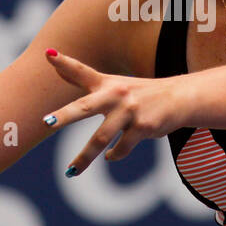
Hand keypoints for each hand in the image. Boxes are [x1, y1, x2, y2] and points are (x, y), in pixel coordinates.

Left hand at [42, 48, 185, 174]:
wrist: (179, 98)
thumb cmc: (139, 92)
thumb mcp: (113, 83)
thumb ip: (83, 77)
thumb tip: (53, 60)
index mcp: (107, 84)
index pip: (83, 71)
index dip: (65, 62)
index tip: (48, 53)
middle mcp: (116, 94)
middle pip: (86, 107)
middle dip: (66, 115)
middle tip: (47, 122)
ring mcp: (130, 111)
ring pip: (102, 138)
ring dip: (84, 158)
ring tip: (70, 171)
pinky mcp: (143, 127)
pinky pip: (121, 148)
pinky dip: (114, 154)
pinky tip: (109, 156)